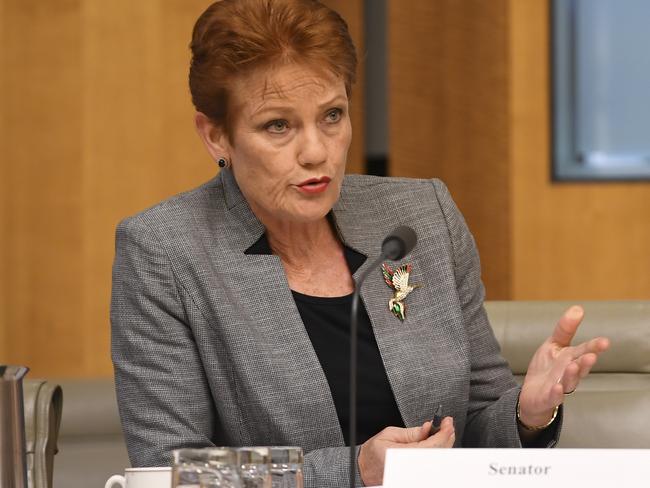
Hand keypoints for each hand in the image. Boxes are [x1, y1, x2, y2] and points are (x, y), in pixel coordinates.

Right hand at [357, 417, 454, 485]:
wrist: (365, 469)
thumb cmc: (373, 453)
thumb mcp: (389, 434)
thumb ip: (411, 432)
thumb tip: (428, 427)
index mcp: (402, 454)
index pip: (431, 444)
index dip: (442, 433)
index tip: (447, 422)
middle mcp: (410, 466)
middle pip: (437, 452)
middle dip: (446, 436)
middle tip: (448, 424)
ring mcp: (414, 472)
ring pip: (435, 458)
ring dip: (443, 444)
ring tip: (444, 431)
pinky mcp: (415, 474)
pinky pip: (430, 462)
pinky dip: (437, 451)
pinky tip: (437, 442)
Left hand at [519, 305, 609, 426]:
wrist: (533, 393)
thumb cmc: (547, 368)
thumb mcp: (553, 345)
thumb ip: (565, 329)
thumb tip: (578, 308)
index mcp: (572, 359)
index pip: (585, 351)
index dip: (594, 347)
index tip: (605, 341)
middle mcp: (569, 374)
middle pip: (580, 368)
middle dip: (586, 362)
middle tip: (591, 355)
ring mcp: (560, 387)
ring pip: (569, 382)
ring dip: (572, 375)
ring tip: (573, 366)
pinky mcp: (548, 398)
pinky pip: (554, 397)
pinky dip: (556, 394)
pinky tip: (556, 388)